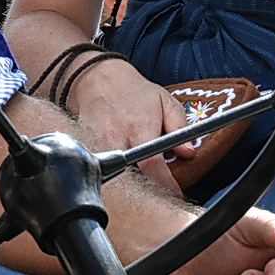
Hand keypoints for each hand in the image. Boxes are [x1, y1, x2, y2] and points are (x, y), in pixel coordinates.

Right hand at [69, 59, 194, 193]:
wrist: (98, 79)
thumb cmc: (134, 92)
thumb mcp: (165, 102)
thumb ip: (180, 127)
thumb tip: (188, 153)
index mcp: (139, 127)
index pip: (151, 165)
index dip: (165, 184)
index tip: (175, 195)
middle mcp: (115, 138)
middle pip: (131, 177)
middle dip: (147, 189)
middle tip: (160, 191)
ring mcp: (97, 145)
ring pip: (116, 177)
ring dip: (131, 184)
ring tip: (142, 181)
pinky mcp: (85, 149)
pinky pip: (102, 170)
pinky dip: (115, 176)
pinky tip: (125, 173)